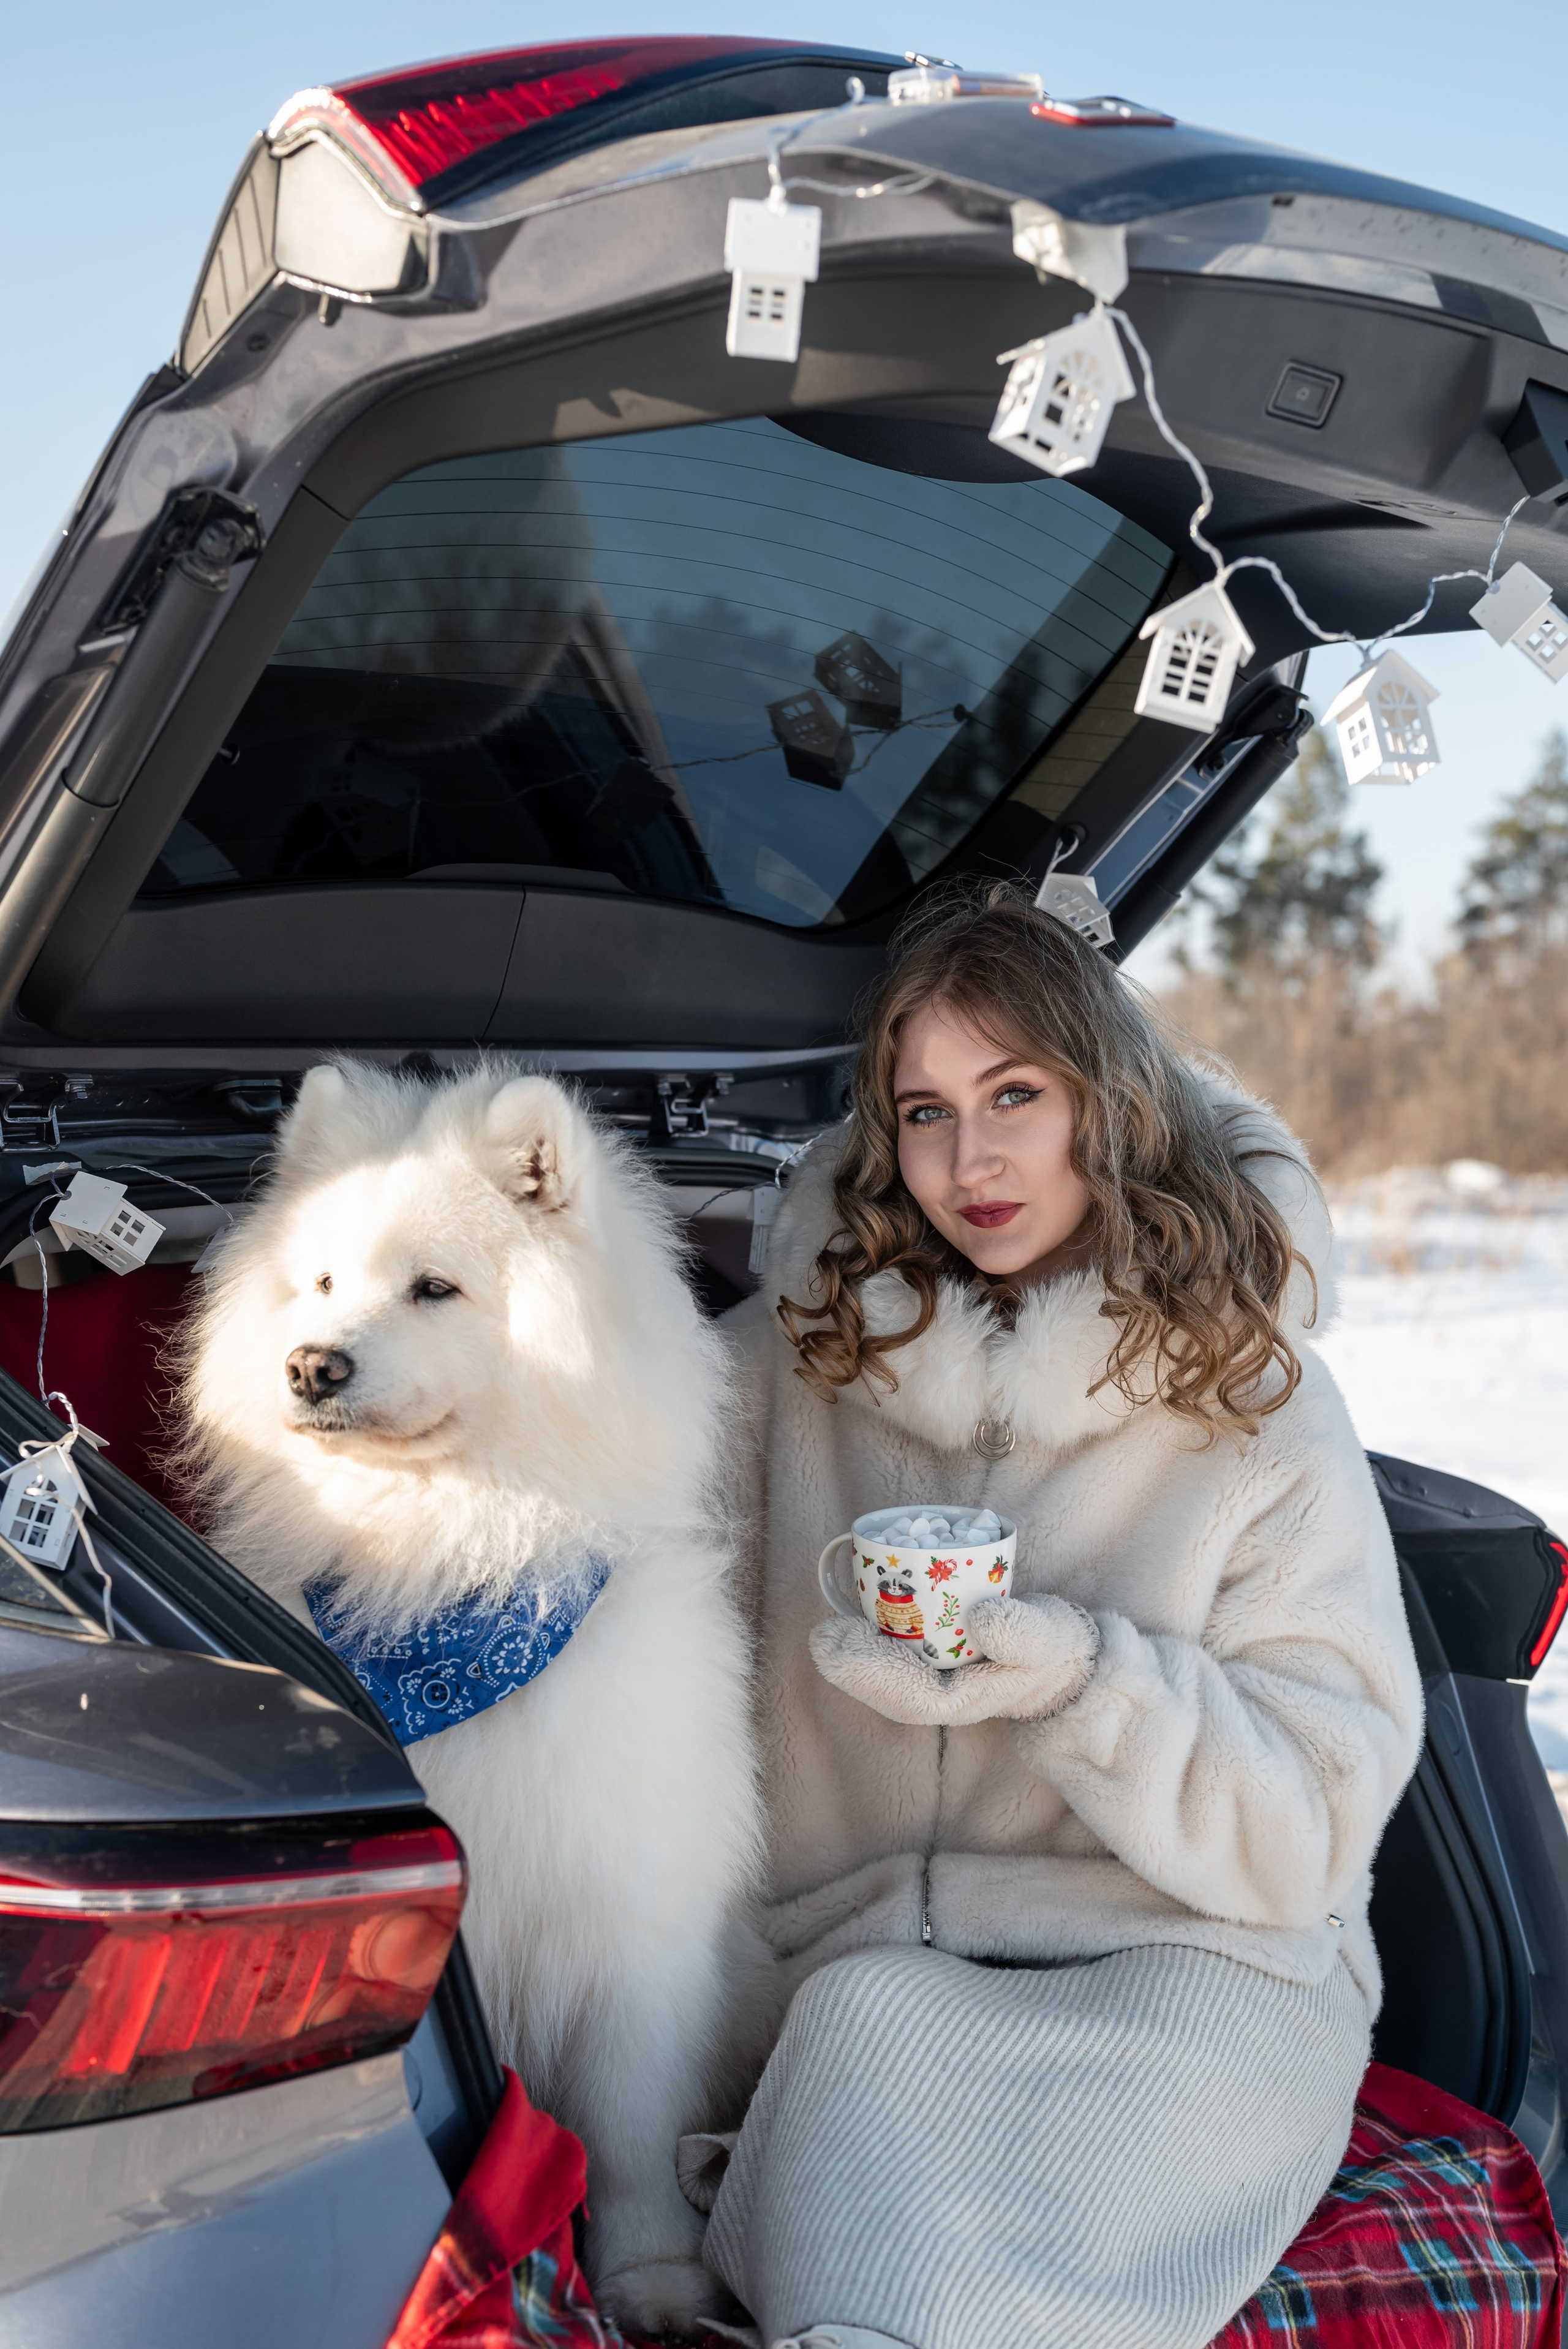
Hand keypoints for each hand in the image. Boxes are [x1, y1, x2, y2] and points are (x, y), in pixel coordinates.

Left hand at [810, 1594, 1098, 1727]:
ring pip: (886, 1674)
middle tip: (823, 1635)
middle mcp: (943, 1695)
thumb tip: (978, 1619)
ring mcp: (935, 1679)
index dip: (871, 1674)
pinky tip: (853, 1617)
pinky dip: (871, 1638)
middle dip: (852, 1667)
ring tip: (828, 1629)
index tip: (841, 1644)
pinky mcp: (932, 1657)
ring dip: (855, 1655)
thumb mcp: (1048, 1638)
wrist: (1062, 1656)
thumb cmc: (1053, 1647)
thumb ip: (1021, 1634)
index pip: (909, 1697)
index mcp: (965, 1700)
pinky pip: (894, 1655)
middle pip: (888, 1690)